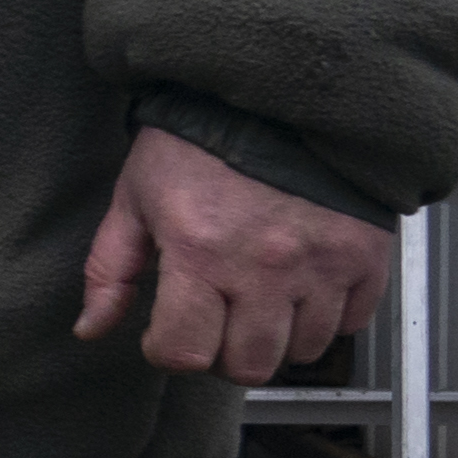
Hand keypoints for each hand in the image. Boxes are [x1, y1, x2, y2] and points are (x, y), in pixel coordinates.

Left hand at [76, 124, 391, 383]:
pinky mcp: (367, 256)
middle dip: (224, 353)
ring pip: (304, 352)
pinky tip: (304, 286)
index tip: (168, 330)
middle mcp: (266, 267)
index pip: (184, 353)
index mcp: (200, 252)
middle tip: (217, 320)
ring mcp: (322, 264)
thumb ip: (111, 269)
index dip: (168, 350)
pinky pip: (352, 323)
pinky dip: (328, 317)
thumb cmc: (199, 141)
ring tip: (261, 300)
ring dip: (278, 338)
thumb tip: (91, 328)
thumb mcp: (136, 197)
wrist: (281, 91)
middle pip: (248, 366)